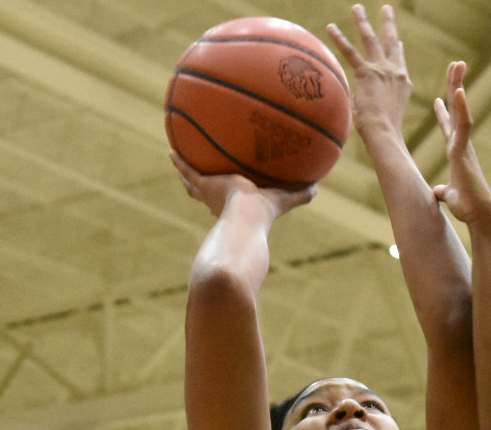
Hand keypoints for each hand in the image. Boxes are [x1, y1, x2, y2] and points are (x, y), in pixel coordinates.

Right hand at [170, 151, 314, 220]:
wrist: (248, 217)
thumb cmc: (267, 213)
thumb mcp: (285, 199)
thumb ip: (300, 195)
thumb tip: (318, 188)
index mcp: (237, 205)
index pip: (232, 197)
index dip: (230, 192)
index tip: (231, 185)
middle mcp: (220, 201)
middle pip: (208, 191)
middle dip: (204, 183)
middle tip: (201, 174)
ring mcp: (210, 193)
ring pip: (193, 181)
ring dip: (186, 171)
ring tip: (178, 157)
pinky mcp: (204, 186)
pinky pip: (188, 171)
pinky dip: (180, 162)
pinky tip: (172, 150)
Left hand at [327, 4, 411, 135]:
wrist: (384, 133)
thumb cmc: (384, 132)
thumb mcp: (387, 112)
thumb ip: (381, 100)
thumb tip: (370, 105)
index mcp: (403, 83)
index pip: (400, 60)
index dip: (398, 49)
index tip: (399, 40)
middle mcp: (396, 73)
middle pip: (392, 42)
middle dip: (388, 24)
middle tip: (386, 9)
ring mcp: (382, 70)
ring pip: (371, 40)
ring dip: (362, 22)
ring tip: (356, 8)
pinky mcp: (367, 73)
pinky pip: (350, 52)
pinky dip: (339, 39)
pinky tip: (330, 27)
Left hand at [431, 63, 490, 226]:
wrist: (479, 217)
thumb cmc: (467, 208)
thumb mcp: (449, 196)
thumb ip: (443, 190)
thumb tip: (438, 192)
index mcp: (456, 153)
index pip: (449, 128)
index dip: (444, 113)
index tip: (439, 99)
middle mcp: (461, 145)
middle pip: (457, 109)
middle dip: (454, 86)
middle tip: (454, 65)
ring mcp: (463, 145)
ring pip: (461, 109)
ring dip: (458, 86)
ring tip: (457, 65)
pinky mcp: (464, 151)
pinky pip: (464, 124)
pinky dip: (462, 107)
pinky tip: (458, 90)